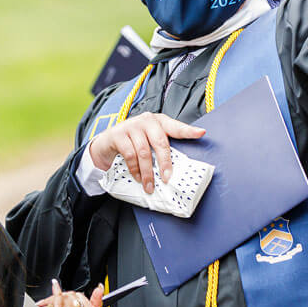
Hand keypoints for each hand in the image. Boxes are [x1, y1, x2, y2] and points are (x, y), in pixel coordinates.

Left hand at [28, 279, 103, 306]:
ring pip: (65, 297)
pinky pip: (58, 300)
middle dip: (62, 297)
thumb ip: (92, 304)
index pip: (82, 296)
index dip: (71, 296)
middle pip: (73, 296)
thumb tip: (100, 288)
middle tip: (54, 305)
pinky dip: (54, 293)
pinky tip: (54, 287)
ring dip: (53, 299)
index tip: (66, 298)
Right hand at [88, 113, 205, 192]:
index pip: (175, 126)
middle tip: (167, 179)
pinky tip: (137, 177)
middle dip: (165, 163)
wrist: (106, 143)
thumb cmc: (133, 143)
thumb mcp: (148, 142)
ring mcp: (132, 126)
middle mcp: (147, 121)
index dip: (188, 130)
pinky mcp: (118, 134)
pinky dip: (134, 169)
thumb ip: (160, 148)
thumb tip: (173, 171)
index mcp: (159, 122)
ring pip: (144, 152)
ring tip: (150, 185)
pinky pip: (130, 155)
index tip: (201, 133)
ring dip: (147, 172)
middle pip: (161, 142)